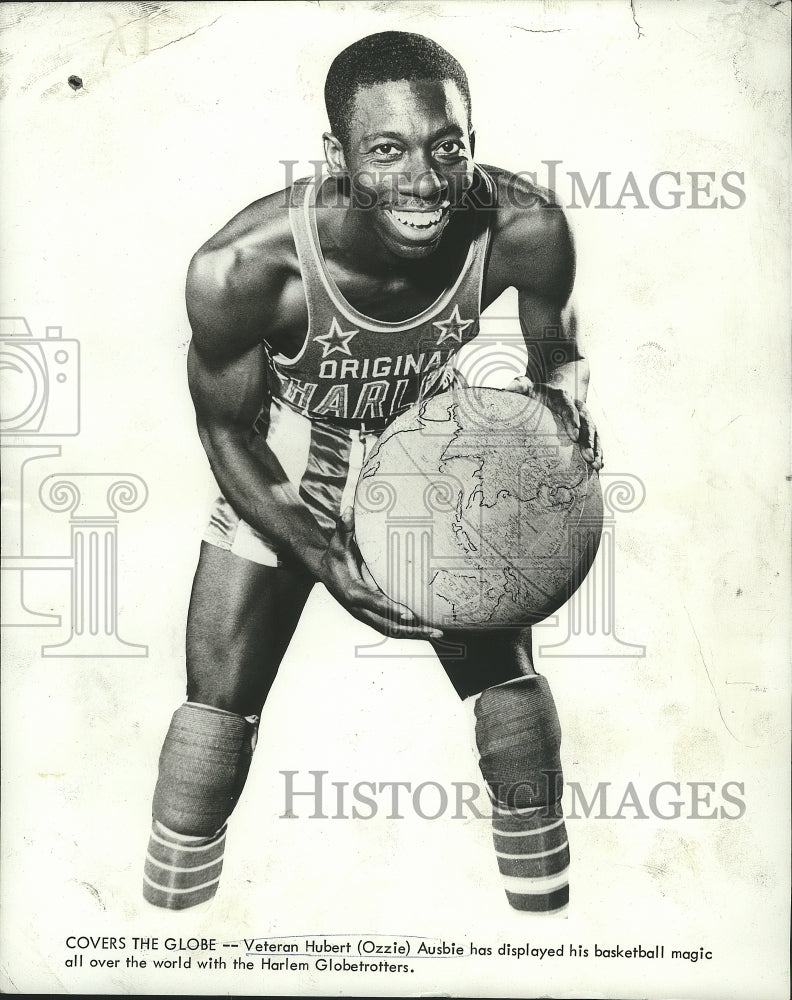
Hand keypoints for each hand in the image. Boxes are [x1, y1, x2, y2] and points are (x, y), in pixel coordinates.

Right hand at [319, 507, 443, 640]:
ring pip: (391, 630)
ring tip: (438, 634)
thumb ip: (345, 528)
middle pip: (387, 625)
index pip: (374, 603)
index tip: (409, 613)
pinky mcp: (370, 616)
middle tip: (435, 630)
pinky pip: (390, 626)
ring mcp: (365, 615)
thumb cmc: (334, 555)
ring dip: (414, 634)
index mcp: (353, 592)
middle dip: (412, 629)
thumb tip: (349, 510)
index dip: (391, 608)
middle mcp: (359, 609)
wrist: (323, 571)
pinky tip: (426, 629)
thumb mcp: (337, 542)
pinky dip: (408, 630)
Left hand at [506, 376, 603, 470]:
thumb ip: (520, 386)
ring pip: (594, 433)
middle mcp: (578, 407)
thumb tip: (509, 387)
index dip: (573, 421)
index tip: (574, 436)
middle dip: (588, 441)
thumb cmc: (536, 393)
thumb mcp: (527, 387)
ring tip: (596, 465)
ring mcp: (584, 419)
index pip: (569, 408)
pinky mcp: (587, 429)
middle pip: (586, 423)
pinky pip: (596, 440)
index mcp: (563, 397)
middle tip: (588, 456)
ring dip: (596, 449)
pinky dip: (599, 452)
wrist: (555, 391)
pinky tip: (599, 466)